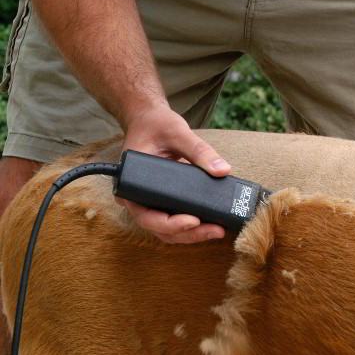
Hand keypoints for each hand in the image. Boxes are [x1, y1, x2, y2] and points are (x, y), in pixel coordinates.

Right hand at [118, 105, 231, 243]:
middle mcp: (136, 197)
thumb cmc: (157, 124)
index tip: (194, 220)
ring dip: (191, 234)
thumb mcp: (178, 132)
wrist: (148, 120)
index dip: (170, 224)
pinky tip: (210, 224)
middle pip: (159, 228)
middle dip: (188, 233)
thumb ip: (200, 150)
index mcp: (131, 182)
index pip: (147, 215)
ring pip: (166, 230)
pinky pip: (172, 221)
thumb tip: (223, 170)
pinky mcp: (160, 201)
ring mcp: (147, 201)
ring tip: (217, 230)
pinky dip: (190, 226)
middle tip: (216, 230)